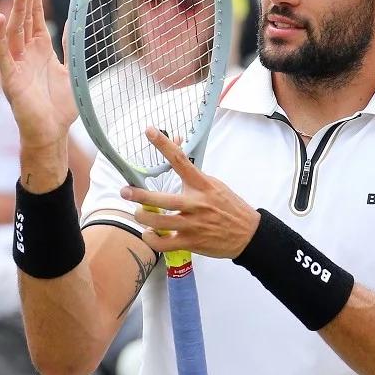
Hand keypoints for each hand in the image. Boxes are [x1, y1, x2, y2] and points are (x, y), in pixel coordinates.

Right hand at [0, 0, 77, 152]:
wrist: (51, 133)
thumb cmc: (59, 107)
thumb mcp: (69, 71)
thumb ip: (68, 48)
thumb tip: (73, 24)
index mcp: (40, 51)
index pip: (35, 17)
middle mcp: (26, 54)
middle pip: (24, 18)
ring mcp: (16, 65)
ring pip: (14, 31)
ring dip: (16, 9)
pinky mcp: (10, 78)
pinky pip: (3, 54)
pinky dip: (1, 36)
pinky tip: (0, 19)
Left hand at [120, 127, 260, 258]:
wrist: (249, 234)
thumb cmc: (229, 207)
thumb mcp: (215, 185)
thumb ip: (193, 171)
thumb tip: (177, 142)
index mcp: (202, 185)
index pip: (181, 160)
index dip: (164, 144)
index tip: (149, 131)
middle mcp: (196, 204)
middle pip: (162, 199)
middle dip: (139, 195)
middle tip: (125, 191)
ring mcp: (193, 225)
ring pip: (158, 223)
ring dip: (143, 218)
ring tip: (139, 214)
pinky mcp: (191, 242)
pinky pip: (163, 243)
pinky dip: (151, 239)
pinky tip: (150, 234)